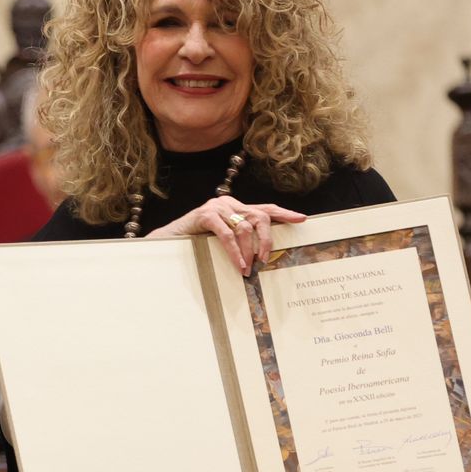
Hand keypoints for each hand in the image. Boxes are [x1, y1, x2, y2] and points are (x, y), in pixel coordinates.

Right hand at [147, 196, 306, 273]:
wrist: (168, 239)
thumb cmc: (196, 241)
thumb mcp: (222, 238)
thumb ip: (239, 238)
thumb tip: (259, 255)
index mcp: (236, 207)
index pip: (265, 208)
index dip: (284, 213)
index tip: (302, 219)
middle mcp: (229, 203)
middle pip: (260, 216)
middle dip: (266, 239)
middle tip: (265, 259)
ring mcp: (217, 207)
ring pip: (245, 228)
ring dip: (248, 251)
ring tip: (248, 268)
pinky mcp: (206, 215)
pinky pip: (227, 235)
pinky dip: (234, 251)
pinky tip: (237, 264)